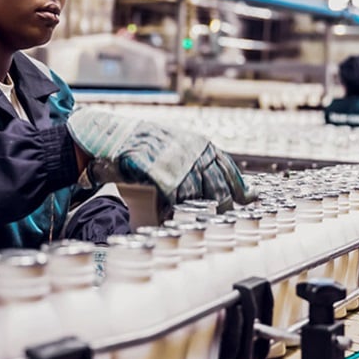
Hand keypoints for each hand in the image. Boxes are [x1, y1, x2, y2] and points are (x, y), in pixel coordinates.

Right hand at [66, 108, 251, 212]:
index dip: (241, 188)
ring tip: (191, 222)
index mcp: (198, 144)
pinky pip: (172, 199)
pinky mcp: (157, 173)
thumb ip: (195, 160)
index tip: (251, 201)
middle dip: (221, 207)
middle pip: (218, 188)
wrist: (107, 136)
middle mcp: (191, 151)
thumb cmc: (140, 145)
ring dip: (195, 212)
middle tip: (218, 220)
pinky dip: (172, 211)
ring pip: (196, 196)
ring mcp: (175, 162)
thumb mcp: (173, 145)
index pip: (228, 169)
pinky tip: (168, 217)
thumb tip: (218, 182)